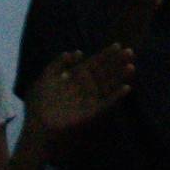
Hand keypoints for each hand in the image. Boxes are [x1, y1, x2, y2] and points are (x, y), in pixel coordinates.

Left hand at [25, 42, 141, 138]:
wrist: (38, 125)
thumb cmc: (39, 102)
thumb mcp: (46, 77)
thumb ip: (58, 63)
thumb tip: (77, 52)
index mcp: (75, 77)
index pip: (94, 63)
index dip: (105, 54)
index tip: (118, 45)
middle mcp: (86, 87)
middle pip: (104, 72)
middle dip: (116, 62)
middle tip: (130, 51)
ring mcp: (90, 99)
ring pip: (108, 84)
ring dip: (119, 76)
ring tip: (131, 66)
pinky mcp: (93, 112)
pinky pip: (107, 103)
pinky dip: (116, 96)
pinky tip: (127, 88)